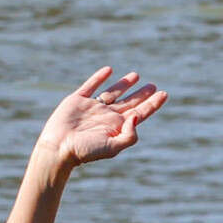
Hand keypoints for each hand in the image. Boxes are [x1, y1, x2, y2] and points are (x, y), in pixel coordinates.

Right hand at [36, 66, 166, 173]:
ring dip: (124, 84)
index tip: (164, 94)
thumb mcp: (112, 147)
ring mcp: (92, 107)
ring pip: (112, 92)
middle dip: (142, 94)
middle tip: (153, 86)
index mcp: (116, 127)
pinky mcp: (77, 100)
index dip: (152, 104)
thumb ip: (129, 135)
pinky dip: (99, 77)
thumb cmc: (85, 151)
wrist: (58, 148)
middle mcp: (106, 116)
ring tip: (136, 75)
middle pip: (130, 102)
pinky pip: (91, 86)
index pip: (140, 113)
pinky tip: (108, 70)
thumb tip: (136, 115)